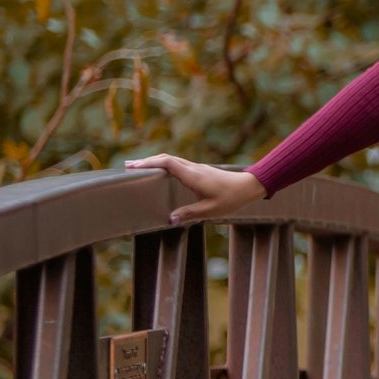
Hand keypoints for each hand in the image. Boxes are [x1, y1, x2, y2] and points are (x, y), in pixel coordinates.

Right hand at [125, 154, 267, 223]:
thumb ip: (189, 214)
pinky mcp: (200, 171)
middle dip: (146, 161)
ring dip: (155, 162)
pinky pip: (178, 164)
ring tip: (139, 167)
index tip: (133, 167)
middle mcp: (193, 169)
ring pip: (172, 160)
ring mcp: (197, 168)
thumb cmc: (232, 199)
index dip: (149, 163)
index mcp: (193, 176)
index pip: (167, 163)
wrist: (250, 186)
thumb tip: (170, 219)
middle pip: (166, 159)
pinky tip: (160, 170)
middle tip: (128, 166)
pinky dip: (165, 164)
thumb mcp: (211, 210)